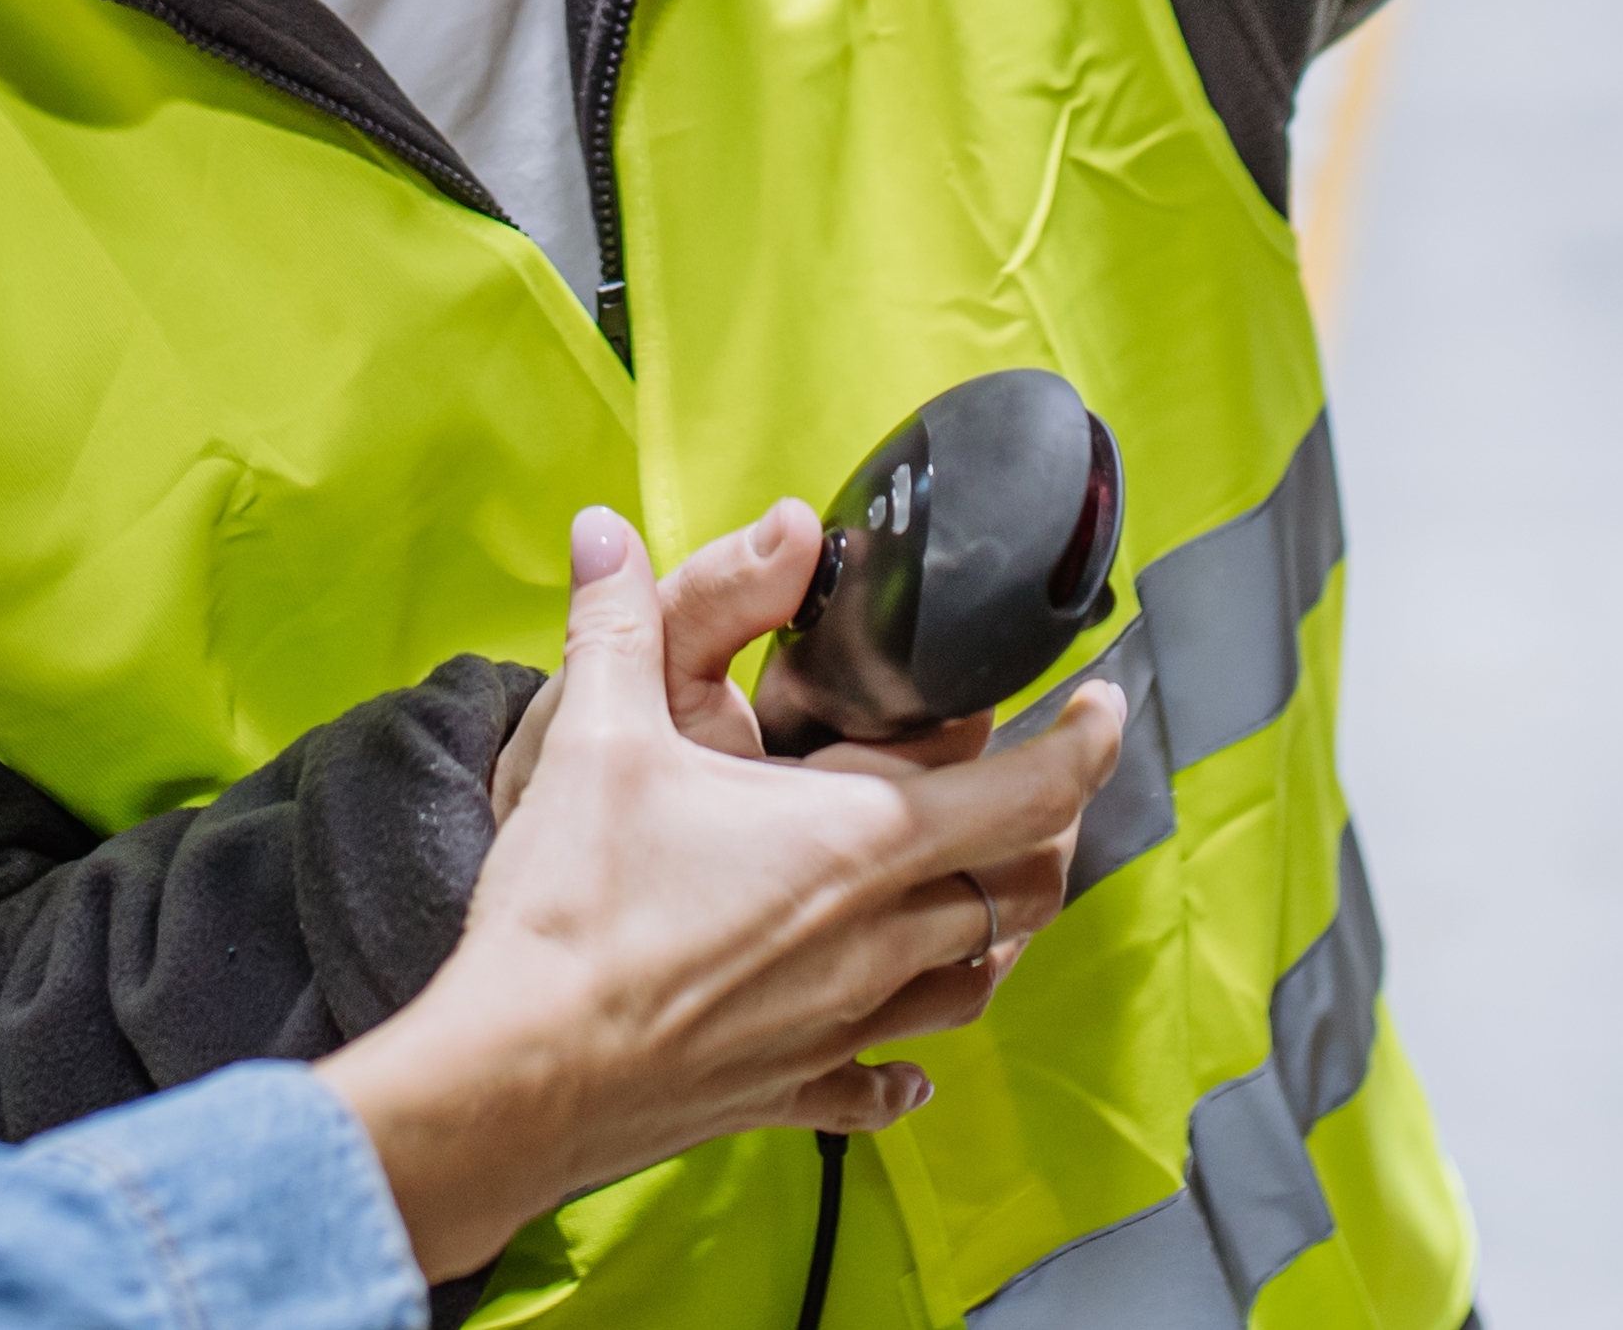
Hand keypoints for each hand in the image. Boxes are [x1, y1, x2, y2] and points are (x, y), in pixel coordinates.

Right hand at [326, 506, 1126, 1279]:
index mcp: (856, 842)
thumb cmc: (571, 909)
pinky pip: (879, 1085)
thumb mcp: (593, 735)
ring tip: (981, 895)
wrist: (517, 1075)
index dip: (1085, 743)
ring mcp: (840, 1025)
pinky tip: (905, 1064)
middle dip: (1042, 831)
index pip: (1024, 790)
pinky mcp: (790, 1091)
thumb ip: (613, 621)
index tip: (1106, 707)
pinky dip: (904, 1065)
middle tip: (1032, 786)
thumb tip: (604, 531)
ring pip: (968, 981)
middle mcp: (876, 940)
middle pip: (1016, 886)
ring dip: (988, 932)